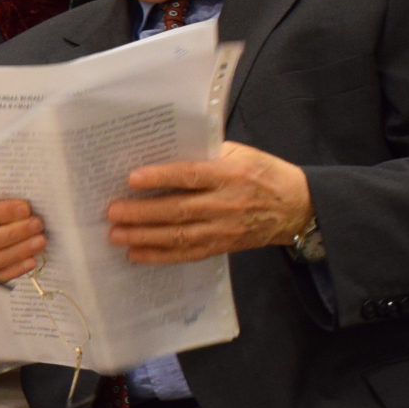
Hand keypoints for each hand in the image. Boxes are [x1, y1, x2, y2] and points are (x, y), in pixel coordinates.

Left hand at [107, 143, 313, 264]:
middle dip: (142, 213)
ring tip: (117, 234)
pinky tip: (137, 254)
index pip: (190, 176)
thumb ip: (206, 153)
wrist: (296, 207)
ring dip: (144, 237)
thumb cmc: (263, 173)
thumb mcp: (240, 153)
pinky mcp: (221, 246)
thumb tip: (165, 151)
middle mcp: (225, 204)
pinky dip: (160, 256)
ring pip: (179, 236)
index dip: (160, 178)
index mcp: (229, 175)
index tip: (132, 179)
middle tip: (112, 212)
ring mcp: (223, 229)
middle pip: (178, 211)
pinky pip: (187, 255)